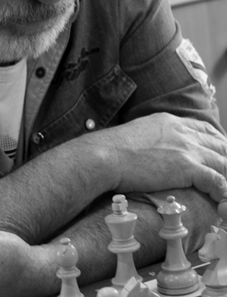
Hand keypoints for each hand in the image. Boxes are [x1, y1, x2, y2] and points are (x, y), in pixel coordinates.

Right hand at [99, 113, 226, 200]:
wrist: (105, 155)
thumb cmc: (112, 149)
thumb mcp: (137, 132)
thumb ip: (153, 136)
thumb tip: (154, 147)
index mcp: (170, 121)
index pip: (204, 128)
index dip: (216, 141)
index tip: (219, 152)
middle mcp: (182, 132)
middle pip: (218, 143)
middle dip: (225, 157)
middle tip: (225, 171)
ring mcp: (186, 148)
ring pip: (222, 161)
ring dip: (226, 174)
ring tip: (224, 187)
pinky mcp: (186, 167)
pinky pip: (217, 181)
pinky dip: (223, 191)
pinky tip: (220, 199)